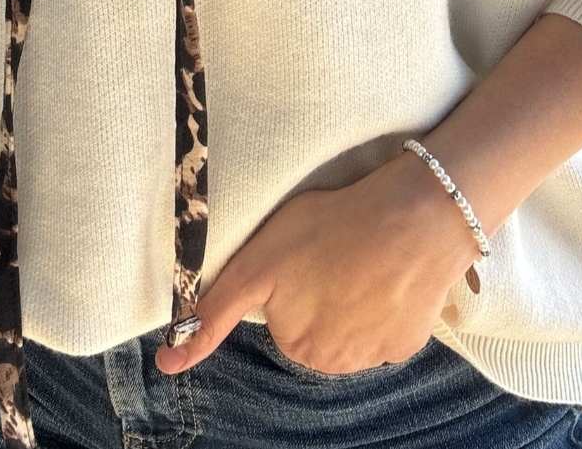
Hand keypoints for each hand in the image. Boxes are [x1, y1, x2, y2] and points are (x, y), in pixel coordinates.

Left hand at [154, 149, 482, 375]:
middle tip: (334, 251)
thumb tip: (168, 364)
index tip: (315, 261)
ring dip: (355, 302)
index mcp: (296, 343)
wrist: (414, 218)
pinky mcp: (409, 342)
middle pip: (316, 328)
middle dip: (321, 295)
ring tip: (364, 257)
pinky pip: (389, 327)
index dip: (293, 284)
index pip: (283, 319)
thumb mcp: (258, 260)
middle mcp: (333, 362)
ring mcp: (375, 354)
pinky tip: (391, 274)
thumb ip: (215, 310)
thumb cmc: (332, 226)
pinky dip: (389, 305)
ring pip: (352, 330)